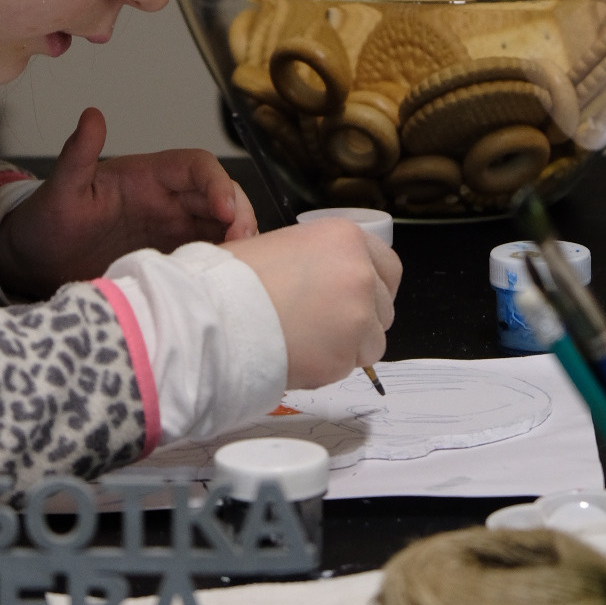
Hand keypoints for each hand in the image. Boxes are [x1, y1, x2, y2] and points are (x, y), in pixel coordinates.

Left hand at [0, 107, 257, 297]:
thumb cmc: (46, 220)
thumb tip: (91, 115)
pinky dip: (221, 265)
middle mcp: (167, 199)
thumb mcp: (60, 189)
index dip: (217, 183)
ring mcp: (172, 230)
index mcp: (147, 176)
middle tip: (243, 245)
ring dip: (238, 243)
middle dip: (240, 216)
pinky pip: (206, 256)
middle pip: (221, 196)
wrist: (35, 260)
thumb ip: (77, 155)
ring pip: (221, 227)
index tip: (225, 211)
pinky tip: (225, 284)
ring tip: (240, 268)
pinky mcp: (170, 257)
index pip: (196, 167)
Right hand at [226, 219, 401, 387]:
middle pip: (385, 306)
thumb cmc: (235, 279)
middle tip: (326, 325)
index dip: (374, 286)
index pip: (389, 267)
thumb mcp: (283, 246)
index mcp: (345, 238)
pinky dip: (331, 366)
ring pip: (374, 341)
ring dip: (349, 346)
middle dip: (363, 318)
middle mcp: (361, 273)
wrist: (216, 316)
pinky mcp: (347, 355)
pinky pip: (351, 366)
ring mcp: (358, 316)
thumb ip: (319, 261)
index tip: (359, 299)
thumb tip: (326, 282)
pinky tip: (299, 354)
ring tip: (307, 341)